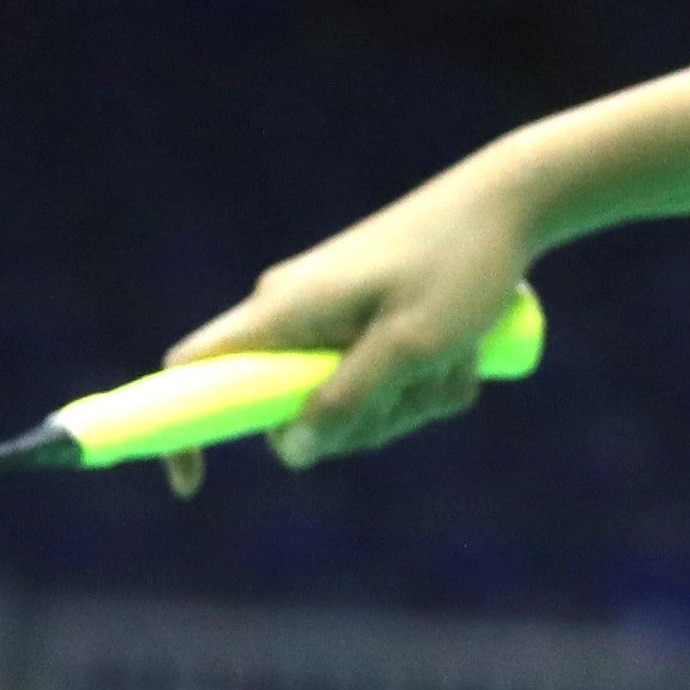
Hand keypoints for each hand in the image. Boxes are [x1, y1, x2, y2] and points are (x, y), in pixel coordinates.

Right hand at [162, 164, 538, 476]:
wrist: (508, 204)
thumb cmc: (459, 268)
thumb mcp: (410, 346)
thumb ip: (348, 400)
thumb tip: (290, 452)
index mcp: (283, 310)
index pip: (192, 370)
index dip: (181, 428)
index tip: (191, 485)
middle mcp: (293, 312)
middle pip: (291, 411)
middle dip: (362, 422)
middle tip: (421, 389)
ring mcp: (329, 315)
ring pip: (350, 402)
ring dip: (409, 400)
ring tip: (456, 355)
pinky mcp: (365, 319)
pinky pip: (382, 379)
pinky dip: (424, 380)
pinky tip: (465, 350)